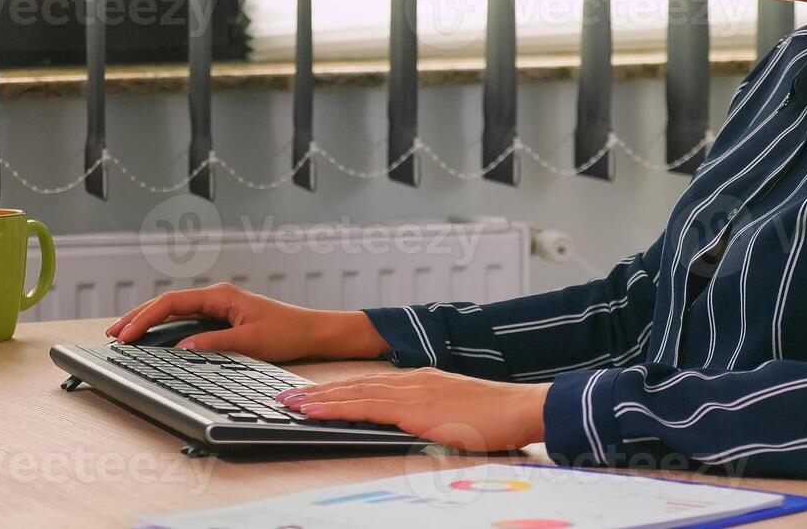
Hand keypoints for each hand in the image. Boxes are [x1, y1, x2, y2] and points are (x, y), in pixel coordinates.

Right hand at [105, 282, 389, 362]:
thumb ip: (215, 344)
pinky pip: (185, 319)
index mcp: (220, 295)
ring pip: (173, 311)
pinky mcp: (221, 318)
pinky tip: (152, 339)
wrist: (312, 332)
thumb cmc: (287, 333)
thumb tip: (182, 349)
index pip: (172, 302)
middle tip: (113, 335)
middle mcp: (215, 297)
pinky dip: (164, 328)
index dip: (145, 318)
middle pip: (167, 303)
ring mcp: (217, 306)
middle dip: (138, 317)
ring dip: (148, 322)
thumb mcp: (250, 342)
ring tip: (123, 336)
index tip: (127, 334)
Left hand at [278, 368, 550, 451]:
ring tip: (289, 403)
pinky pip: (364, 407)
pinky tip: (314, 411)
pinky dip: (334, 407)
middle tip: (285, 396)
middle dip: (318, 391)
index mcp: (422, 381)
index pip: (369, 384)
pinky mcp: (414, 407)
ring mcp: (412, 390)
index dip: (339, 389)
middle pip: (354, 384)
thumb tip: (415, 427)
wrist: (521, 408)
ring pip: (353, 393)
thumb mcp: (458, 414)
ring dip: (317, 398)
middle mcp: (412, 380)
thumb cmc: (498, 417)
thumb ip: (433, 416)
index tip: (313, 394)